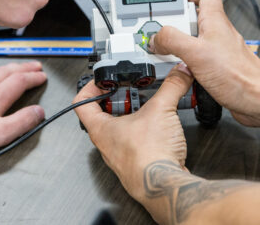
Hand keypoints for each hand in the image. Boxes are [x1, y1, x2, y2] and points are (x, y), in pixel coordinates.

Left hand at [74, 65, 193, 202]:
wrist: (164, 186)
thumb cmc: (149, 157)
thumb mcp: (161, 109)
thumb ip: (171, 86)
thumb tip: (179, 72)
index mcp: (100, 129)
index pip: (81, 103)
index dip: (90, 87)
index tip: (104, 80)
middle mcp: (106, 144)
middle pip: (103, 115)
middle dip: (119, 99)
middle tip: (132, 91)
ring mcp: (120, 156)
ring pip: (121, 130)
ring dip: (134, 115)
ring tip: (149, 106)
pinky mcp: (136, 164)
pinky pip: (136, 143)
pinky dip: (146, 131)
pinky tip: (160, 127)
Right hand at [149, 0, 259, 126]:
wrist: (258, 101)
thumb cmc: (238, 76)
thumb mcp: (196, 52)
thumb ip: (173, 40)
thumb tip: (157, 37)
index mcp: (215, 21)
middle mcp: (219, 33)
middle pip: (194, 18)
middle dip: (176, 23)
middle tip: (162, 31)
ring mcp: (220, 51)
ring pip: (194, 40)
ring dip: (179, 45)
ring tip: (168, 53)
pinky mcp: (219, 68)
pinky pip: (198, 59)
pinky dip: (186, 63)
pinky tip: (180, 71)